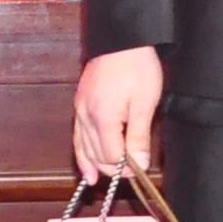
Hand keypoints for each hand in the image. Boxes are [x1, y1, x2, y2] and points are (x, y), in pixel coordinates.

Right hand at [74, 44, 165, 181]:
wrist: (123, 39)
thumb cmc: (136, 66)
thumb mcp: (145, 102)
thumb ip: (139, 136)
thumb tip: (140, 164)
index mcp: (103, 117)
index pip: (111, 156)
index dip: (125, 168)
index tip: (139, 171)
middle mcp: (86, 115)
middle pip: (96, 154)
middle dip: (111, 168)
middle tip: (130, 173)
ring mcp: (80, 109)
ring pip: (83, 147)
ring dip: (93, 164)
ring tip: (97, 182)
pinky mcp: (80, 103)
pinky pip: (77, 134)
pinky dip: (80, 152)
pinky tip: (84, 164)